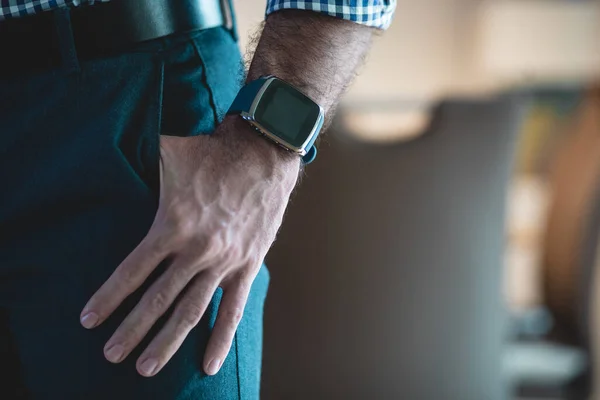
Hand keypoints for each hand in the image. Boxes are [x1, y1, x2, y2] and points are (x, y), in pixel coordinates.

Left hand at [80, 118, 298, 376]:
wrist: (266, 154)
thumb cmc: (214, 151)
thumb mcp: (171, 150)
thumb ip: (138, 157)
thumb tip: (105, 145)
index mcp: (174, 224)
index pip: (133, 270)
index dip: (109, 297)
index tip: (88, 320)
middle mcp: (198, 250)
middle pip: (158, 299)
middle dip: (132, 331)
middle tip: (110, 356)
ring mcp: (225, 261)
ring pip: (192, 311)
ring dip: (167, 342)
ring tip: (144, 369)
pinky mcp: (248, 265)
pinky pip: (234, 308)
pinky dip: (220, 338)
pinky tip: (207, 365)